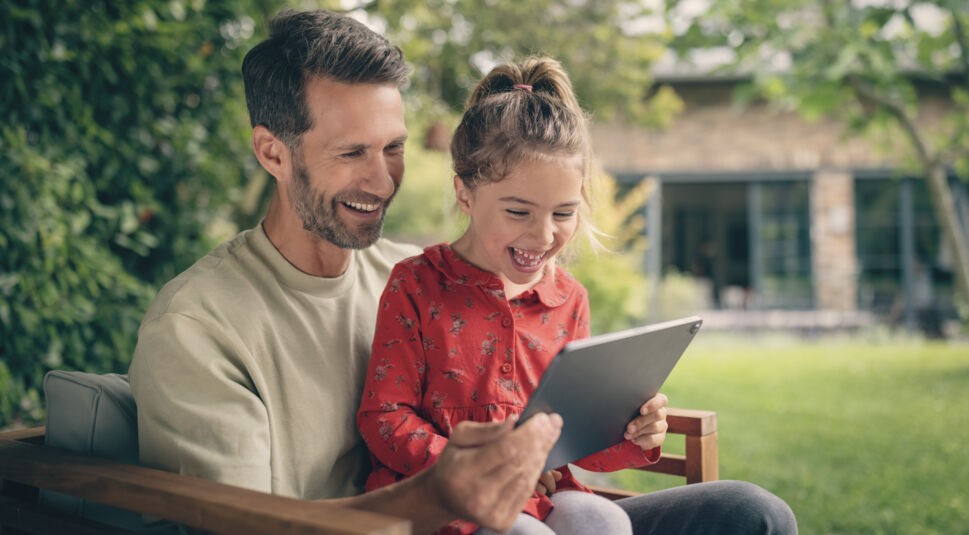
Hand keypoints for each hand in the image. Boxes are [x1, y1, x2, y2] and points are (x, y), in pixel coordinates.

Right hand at [426, 413, 561, 531]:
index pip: (505, 450)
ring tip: (551, 433)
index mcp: (462, 472)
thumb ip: (487, 430)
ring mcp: (492, 513)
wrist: (446, 497)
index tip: (543, 417)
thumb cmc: (455, 461)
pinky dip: (536, 470)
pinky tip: (540, 453)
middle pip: (520, 463)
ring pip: (527, 477)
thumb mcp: (460, 437)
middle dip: (541, 439)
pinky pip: (527, 491)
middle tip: (554, 421)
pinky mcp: (502, 522)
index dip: (528, 433)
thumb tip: (516, 422)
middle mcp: (477, 497)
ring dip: (542, 453)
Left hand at [623, 393, 668, 450]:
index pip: (661, 400)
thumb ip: (632, 404)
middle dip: (641, 422)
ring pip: (655, 427)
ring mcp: (662, 425)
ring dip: (639, 432)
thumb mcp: (631, 406)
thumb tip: (622, 405)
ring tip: (627, 434)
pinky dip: (642, 440)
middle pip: (657, 415)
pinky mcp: (660, 437)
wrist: (631, 428)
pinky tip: (634, 439)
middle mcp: (662, 412)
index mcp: (657, 401)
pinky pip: (654, 439)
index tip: (641, 411)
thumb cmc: (630, 411)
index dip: (652, 405)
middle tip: (629, 428)